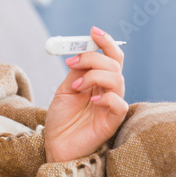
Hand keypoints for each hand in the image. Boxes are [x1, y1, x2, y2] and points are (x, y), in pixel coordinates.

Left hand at [45, 26, 127, 162]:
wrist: (55, 146)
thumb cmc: (61, 120)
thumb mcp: (64, 90)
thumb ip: (76, 72)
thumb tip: (82, 51)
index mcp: (98, 81)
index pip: (110, 57)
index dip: (105, 42)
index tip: (93, 31)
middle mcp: (108, 90)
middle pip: (113, 64)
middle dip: (92, 58)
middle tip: (71, 63)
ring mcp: (112, 105)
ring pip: (117, 79)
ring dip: (94, 76)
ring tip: (75, 87)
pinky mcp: (112, 122)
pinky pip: (120, 104)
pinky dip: (107, 97)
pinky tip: (92, 100)